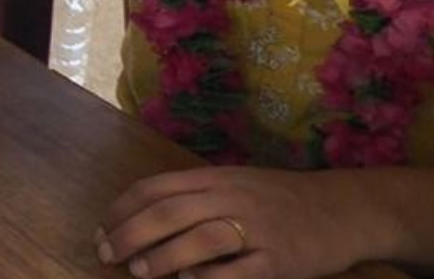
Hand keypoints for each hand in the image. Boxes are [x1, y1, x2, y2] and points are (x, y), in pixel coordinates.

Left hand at [98, 167, 374, 278]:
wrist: (344, 209)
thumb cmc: (280, 199)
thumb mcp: (234, 183)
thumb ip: (194, 198)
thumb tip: (144, 219)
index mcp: (215, 177)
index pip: (156, 187)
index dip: (123, 208)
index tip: (102, 229)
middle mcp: (232, 197)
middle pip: (169, 212)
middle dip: (130, 233)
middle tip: (107, 253)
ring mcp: (257, 228)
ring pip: (200, 239)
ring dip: (164, 256)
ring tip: (139, 270)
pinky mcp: (281, 259)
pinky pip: (240, 270)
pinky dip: (211, 277)